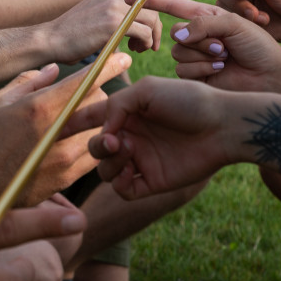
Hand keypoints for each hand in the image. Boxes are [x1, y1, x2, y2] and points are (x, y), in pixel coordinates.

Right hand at [0, 53, 131, 208]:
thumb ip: (28, 82)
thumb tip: (54, 69)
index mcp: (38, 109)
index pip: (85, 82)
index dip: (108, 66)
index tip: (121, 57)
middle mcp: (56, 133)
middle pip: (101, 104)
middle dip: (100, 95)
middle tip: (90, 93)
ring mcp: (64, 158)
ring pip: (103, 130)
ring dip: (99, 121)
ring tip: (85, 118)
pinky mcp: (68, 178)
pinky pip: (96, 154)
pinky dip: (94, 143)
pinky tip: (80, 140)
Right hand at [50, 0, 193, 58]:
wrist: (51, 38)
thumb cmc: (76, 29)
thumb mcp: (99, 8)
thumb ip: (121, 5)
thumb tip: (145, 13)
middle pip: (156, 1)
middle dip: (165, 19)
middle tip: (158, 39)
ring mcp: (115, 5)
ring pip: (152, 19)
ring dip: (152, 37)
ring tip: (142, 48)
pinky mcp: (114, 23)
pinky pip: (144, 32)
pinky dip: (145, 44)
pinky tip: (136, 50)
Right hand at [86, 77, 237, 200]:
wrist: (224, 126)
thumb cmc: (189, 100)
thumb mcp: (147, 91)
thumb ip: (116, 105)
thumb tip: (102, 129)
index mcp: (127, 113)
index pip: (93, 118)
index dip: (73, 124)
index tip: (56, 129)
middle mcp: (131, 136)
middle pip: (95, 147)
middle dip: (96, 146)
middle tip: (112, 142)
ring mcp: (140, 160)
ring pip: (104, 169)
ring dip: (108, 162)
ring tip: (127, 151)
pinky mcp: (152, 181)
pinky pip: (122, 189)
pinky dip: (118, 181)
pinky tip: (129, 170)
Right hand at [131, 0, 280, 96]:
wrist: (272, 76)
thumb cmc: (260, 45)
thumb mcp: (234, 23)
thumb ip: (203, 23)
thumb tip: (177, 36)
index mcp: (207, 16)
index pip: (175, 5)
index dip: (154, 0)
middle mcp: (199, 35)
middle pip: (175, 32)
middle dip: (198, 39)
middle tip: (223, 46)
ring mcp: (196, 55)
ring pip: (177, 51)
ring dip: (202, 55)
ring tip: (225, 58)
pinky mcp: (195, 75)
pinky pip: (182, 69)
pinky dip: (202, 70)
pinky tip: (221, 71)